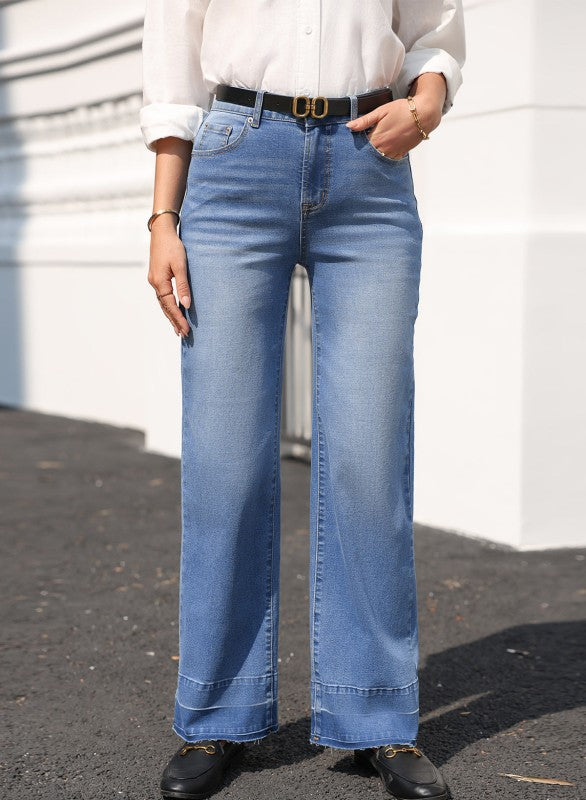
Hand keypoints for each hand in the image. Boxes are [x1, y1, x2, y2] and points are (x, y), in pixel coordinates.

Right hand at [147, 216, 190, 337]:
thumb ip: (183, 286)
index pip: (170, 306)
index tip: (186, 330)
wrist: (162, 232)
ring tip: (178, 329)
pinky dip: (168, 306)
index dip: (178, 319)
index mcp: (160, 282)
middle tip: (183, 335)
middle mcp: (155, 284)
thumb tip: (186, 305)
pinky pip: (163, 297)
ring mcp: (154, 281)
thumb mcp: (181, 266)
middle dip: (174, 321)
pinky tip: (173, 311)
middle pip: (165, 308)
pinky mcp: (157, 277)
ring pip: (163, 304)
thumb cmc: (173, 246)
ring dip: (171, 316)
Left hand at [345, 93, 441, 158]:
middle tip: (356, 155)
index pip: (360, 148)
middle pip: (368, 156)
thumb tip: (349, 126)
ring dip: (373, 158)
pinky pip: (389, 161)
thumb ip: (365, 120)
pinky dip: (384, 159)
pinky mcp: (401, 154)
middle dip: (363, 155)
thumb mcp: (381, 111)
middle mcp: (384, 148)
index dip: (355, 147)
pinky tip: (382, 155)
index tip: (351, 147)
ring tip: (369, 155)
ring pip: (378, 160)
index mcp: (377, 138)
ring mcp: (393, 152)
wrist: (423, 114)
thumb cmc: (402, 110)